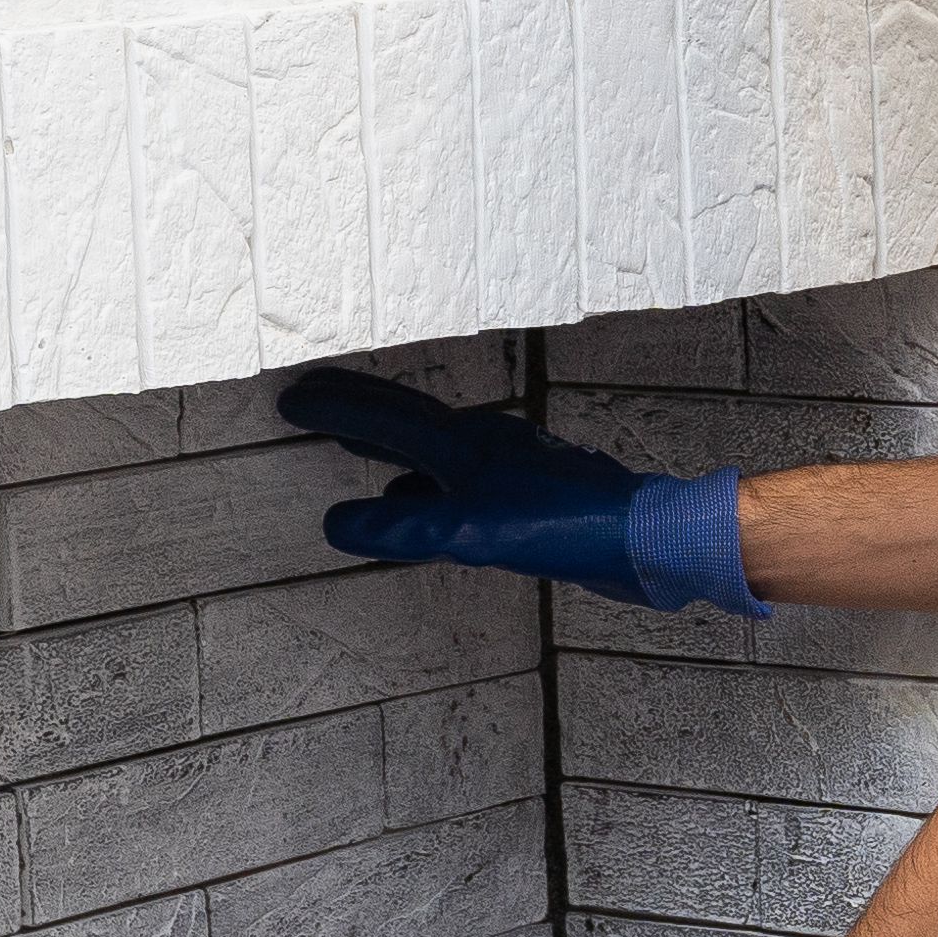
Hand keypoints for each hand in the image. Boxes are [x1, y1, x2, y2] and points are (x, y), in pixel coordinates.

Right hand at [280, 370, 757, 614]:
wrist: (644, 537)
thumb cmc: (567, 525)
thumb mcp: (471, 531)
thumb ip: (405, 527)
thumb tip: (338, 524)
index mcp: (465, 444)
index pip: (386, 417)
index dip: (336, 409)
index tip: (293, 399)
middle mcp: (483, 445)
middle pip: (406, 420)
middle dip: (356, 410)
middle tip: (314, 401)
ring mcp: (508, 468)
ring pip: (431, 451)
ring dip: (390, 447)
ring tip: (357, 447)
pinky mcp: (528, 497)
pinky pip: (458, 483)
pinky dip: (426, 489)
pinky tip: (423, 507)